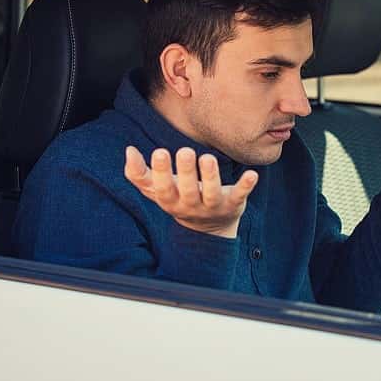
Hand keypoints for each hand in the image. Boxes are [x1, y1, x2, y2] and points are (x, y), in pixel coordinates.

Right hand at [124, 146, 257, 238]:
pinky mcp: (234, 204)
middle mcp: (192, 205)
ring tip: (208, 158)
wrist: (209, 229)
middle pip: (188, 191)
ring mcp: (213, 206)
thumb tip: (128, 151)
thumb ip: (139, 174)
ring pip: (212, 193)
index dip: (160, 173)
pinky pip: (240, 195)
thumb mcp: (157, 191)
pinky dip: (246, 186)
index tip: (159, 152)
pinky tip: (252, 174)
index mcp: (171, 201)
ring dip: (211, 176)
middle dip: (186, 172)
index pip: (163, 190)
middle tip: (185, 151)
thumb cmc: (179, 198)